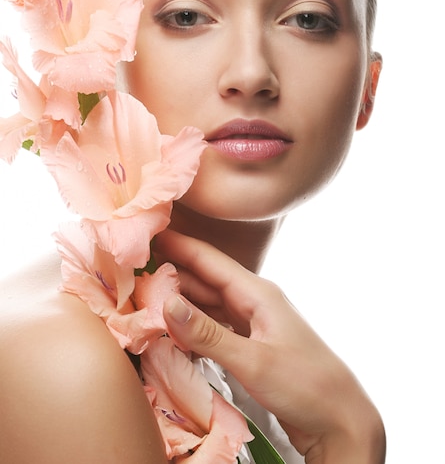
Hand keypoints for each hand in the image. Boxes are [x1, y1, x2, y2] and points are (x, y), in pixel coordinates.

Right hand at [155, 230, 385, 463]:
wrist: (340, 419)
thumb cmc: (305, 385)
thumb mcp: (253, 361)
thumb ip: (208, 334)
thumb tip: (166, 303)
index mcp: (257, 293)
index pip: (208, 260)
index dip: (177, 244)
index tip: (146, 230)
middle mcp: (253, 302)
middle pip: (204, 281)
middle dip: (170, 275)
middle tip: (131, 272)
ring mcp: (253, 324)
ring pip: (207, 305)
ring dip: (179, 304)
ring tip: (143, 300)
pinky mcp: (251, 345)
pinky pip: (214, 329)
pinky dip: (192, 329)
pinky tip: (172, 334)